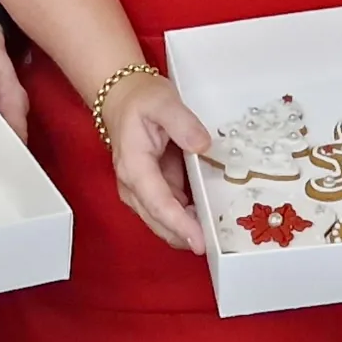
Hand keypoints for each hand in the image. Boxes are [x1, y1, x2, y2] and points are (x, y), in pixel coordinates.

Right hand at [98, 72, 212, 251]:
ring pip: (163, 221)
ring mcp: (141, 190)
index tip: (199, 241)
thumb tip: (202, 146)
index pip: (157, 203)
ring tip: (218, 231)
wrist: (123, 97)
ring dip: (188, 229)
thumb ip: (183, 123)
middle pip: (159, 221)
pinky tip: (208, 218)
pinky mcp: (151, 189)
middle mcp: (132, 185)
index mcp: (133, 166)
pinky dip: (187, 218)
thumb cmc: (142, 100)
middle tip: (218, 244)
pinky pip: (170, 211)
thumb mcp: (163, 102)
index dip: (179, 224)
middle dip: (185, 235)